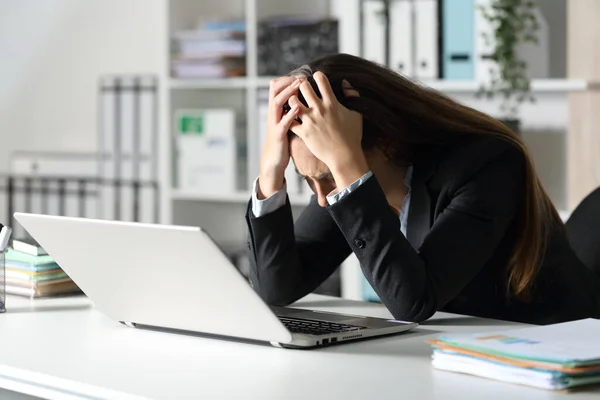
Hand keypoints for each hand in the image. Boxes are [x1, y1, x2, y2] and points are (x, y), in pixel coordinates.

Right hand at [258, 76, 300, 197]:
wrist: (273, 160)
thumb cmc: (282, 140)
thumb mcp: (286, 122)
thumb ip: (290, 110)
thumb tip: (302, 98)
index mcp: (276, 110)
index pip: (277, 87)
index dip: (287, 79)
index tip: (301, 75)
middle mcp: (273, 114)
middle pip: (275, 91)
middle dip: (287, 82)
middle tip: (301, 76)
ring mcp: (274, 123)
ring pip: (276, 103)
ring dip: (287, 93)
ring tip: (298, 86)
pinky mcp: (278, 135)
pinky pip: (283, 123)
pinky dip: (290, 115)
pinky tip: (298, 109)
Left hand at [289, 72, 367, 188]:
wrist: (345, 156)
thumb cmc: (352, 135)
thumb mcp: (356, 113)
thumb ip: (352, 95)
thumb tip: (345, 82)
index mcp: (332, 103)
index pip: (321, 80)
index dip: (318, 76)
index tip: (316, 78)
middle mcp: (319, 110)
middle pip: (304, 87)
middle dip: (302, 85)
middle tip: (302, 87)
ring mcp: (310, 121)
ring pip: (293, 102)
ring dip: (292, 99)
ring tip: (295, 101)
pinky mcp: (304, 133)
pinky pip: (290, 121)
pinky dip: (288, 117)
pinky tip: (290, 116)